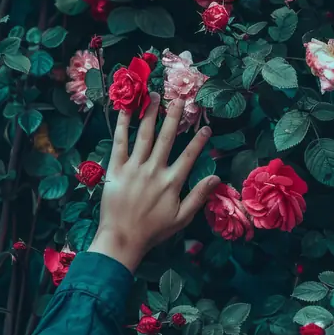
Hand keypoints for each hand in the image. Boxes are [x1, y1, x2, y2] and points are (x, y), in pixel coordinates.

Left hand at [87, 93, 219, 271]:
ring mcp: (134, 167)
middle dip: (175, 116)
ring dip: (151, 113)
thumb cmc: (152, 231)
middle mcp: (154, 170)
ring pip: (144, 134)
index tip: (206, 127)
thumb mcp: (181, 218)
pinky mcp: (116, 168)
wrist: (121, 239)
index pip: (189, 155)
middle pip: (167, 137)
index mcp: (171, 182)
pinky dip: (122, 124)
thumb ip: (199, 196)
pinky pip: (119, 142)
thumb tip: (217, 178)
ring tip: (155, 95)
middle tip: (180, 98)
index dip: (200, 140)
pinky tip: (125, 108)